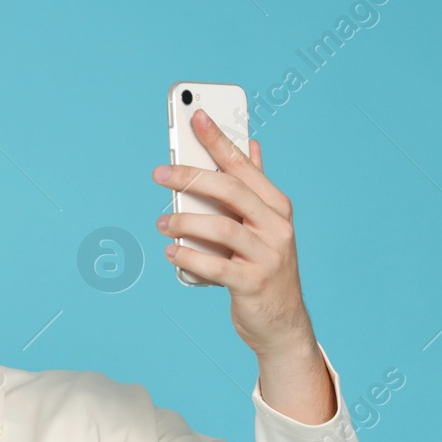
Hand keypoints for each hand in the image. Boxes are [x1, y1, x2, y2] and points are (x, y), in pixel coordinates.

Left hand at [152, 108, 312, 356]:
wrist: (282, 324)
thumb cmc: (264, 269)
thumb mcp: (265, 226)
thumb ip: (255, 188)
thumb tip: (252, 145)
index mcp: (276, 206)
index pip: (243, 165)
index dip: (219, 139)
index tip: (195, 116)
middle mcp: (276, 227)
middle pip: (230, 191)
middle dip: (192, 177)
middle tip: (160, 173)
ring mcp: (268, 256)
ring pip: (222, 228)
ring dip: (185, 222)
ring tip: (161, 223)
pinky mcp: (253, 284)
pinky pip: (216, 266)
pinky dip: (189, 257)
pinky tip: (170, 252)